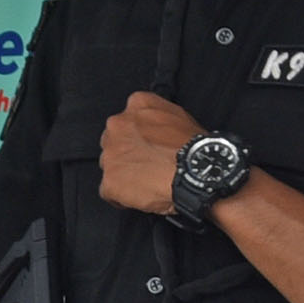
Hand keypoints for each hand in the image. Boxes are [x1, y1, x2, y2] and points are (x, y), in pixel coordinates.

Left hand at [97, 91, 203, 217]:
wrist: (195, 171)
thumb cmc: (194, 147)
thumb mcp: (179, 117)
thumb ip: (159, 120)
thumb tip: (158, 131)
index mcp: (137, 105)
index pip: (128, 120)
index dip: (137, 137)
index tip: (145, 147)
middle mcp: (118, 125)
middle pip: (114, 142)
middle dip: (126, 154)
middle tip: (146, 165)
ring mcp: (111, 153)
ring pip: (110, 165)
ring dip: (123, 174)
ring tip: (145, 182)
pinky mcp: (109, 179)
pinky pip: (108, 191)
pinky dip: (120, 196)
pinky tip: (138, 197)